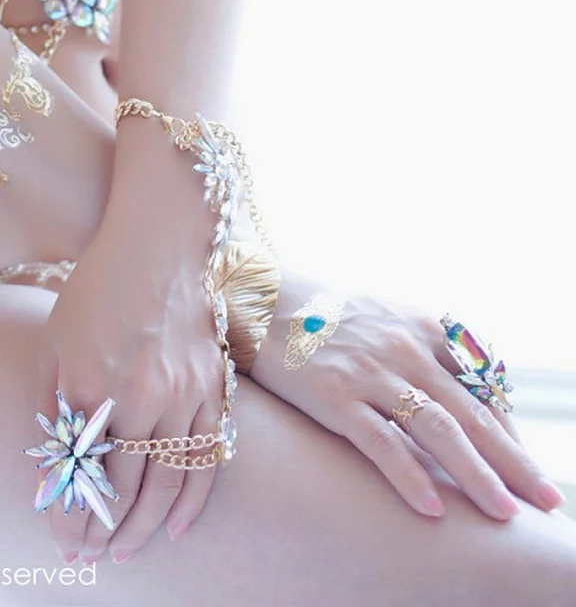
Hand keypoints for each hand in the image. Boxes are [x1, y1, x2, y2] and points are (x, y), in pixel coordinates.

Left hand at [27, 213, 226, 567]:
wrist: (157, 244)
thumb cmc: (96, 291)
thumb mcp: (54, 345)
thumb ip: (52, 410)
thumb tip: (51, 477)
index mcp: (93, 386)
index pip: (84, 478)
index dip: (74, 519)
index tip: (64, 543)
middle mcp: (140, 397)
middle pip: (126, 490)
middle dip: (105, 532)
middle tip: (90, 557)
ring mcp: (183, 394)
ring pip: (167, 485)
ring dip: (144, 528)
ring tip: (124, 552)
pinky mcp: (213, 389)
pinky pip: (206, 459)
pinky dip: (191, 500)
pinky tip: (173, 527)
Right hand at [249, 269, 565, 519]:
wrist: (260, 295)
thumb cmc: (327, 313)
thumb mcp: (388, 317)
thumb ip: (426, 348)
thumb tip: (468, 392)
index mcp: (422, 327)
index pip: (483, 385)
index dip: (510, 430)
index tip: (527, 468)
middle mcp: (404, 347)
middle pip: (471, 412)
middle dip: (514, 461)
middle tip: (546, 500)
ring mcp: (369, 371)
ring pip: (436, 428)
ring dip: (476, 473)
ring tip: (504, 511)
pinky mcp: (332, 394)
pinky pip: (380, 441)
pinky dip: (409, 475)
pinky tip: (433, 508)